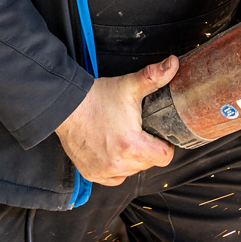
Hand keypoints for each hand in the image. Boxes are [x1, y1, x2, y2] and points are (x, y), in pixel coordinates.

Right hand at [55, 55, 178, 185]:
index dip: (166, 145)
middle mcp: (118, 164)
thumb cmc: (98, 98)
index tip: (159, 135)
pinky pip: (114, 178)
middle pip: (148, 164)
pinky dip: (117, 167)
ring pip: (131, 171)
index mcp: (132, 146)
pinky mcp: (92, 174)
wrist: (67, 106)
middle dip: (149, 150)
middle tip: (141, 132)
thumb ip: (155, 76)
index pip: (164, 158)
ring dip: (133, 159)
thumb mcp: (130, 85)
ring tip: (126, 139)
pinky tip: (113, 151)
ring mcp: (104, 172)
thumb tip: (173, 64)